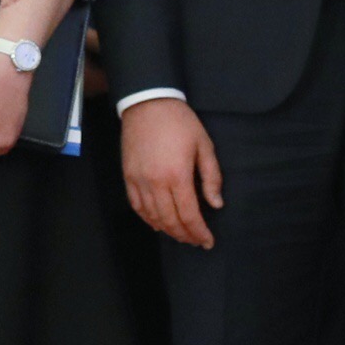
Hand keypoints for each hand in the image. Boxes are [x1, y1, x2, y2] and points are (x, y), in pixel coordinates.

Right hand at [120, 97, 222, 247]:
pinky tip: (157, 224)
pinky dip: (147, 218)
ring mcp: (138, 180)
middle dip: (185, 235)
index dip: (199, 232)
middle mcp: (155, 182)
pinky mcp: (128, 176)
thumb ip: (211, 177)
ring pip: (152, 216)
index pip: (189, 214)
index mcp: (177, 175)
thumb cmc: (180, 122)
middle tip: (196, 241)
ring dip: (168, 230)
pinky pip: (136, 205)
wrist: (148, 103)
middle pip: (170, 220)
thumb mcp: (204, 146)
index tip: (208, 241)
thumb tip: (216, 203)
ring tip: (180, 235)